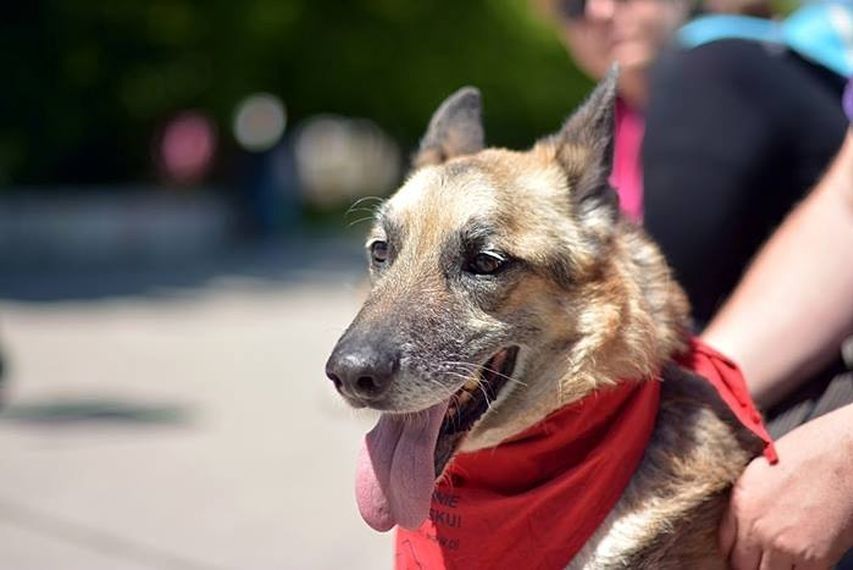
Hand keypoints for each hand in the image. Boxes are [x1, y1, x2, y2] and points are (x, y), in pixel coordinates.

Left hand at [719, 404, 852, 568]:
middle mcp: (756, 528)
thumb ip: (746, 503)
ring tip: (783, 559)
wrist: (844, 454)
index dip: (735, 552)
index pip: (724, 546)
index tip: (744, 553)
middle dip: (751, 564)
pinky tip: (805, 561)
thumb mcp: (759, 472)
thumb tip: (742, 526)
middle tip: (763, 559)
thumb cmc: (807, 453)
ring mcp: (785, 545)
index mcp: (741, 504)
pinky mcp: (815, 558)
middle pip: (742, 567)